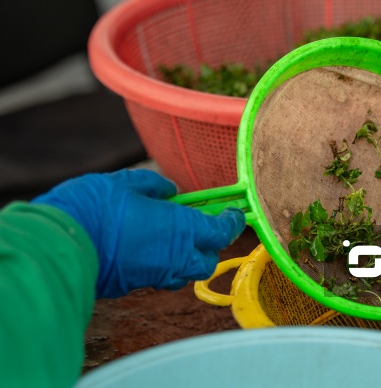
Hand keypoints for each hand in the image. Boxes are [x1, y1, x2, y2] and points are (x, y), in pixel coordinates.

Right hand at [32, 169, 244, 297]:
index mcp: (181, 228)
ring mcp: (156, 275)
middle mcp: (175, 257)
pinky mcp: (136, 285)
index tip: (233, 213)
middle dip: (209, 244)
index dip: (231, 222)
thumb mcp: (127, 183)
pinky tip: (147, 247)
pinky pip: (162, 277)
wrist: (58, 245)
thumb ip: (156, 187)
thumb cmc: (95, 207)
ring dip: (187, 256)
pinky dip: (164, 264)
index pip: (221, 231)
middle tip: (197, 224)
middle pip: (207, 258)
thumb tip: (172, 191)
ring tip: (170, 235)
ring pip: (185, 272)